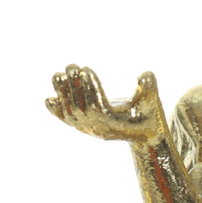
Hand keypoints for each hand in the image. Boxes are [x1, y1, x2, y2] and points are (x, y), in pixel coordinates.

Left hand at [46, 65, 164, 142]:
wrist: (144, 136)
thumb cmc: (149, 116)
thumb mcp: (152, 102)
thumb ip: (150, 89)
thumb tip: (146, 75)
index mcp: (115, 125)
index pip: (97, 107)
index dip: (90, 89)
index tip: (85, 69)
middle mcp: (99, 130)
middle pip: (81, 109)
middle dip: (75, 87)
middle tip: (71, 66)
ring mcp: (90, 131)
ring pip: (71, 114)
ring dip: (63, 94)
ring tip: (57, 75)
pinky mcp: (85, 129)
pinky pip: (69, 122)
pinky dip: (58, 112)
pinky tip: (49, 100)